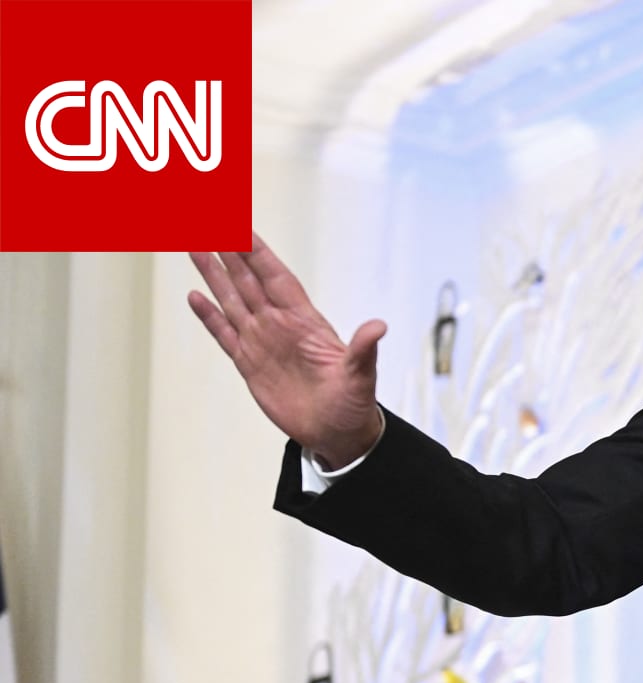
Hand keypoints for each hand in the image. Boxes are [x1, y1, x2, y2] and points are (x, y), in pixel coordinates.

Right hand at [187, 233, 385, 467]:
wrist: (337, 433)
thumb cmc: (353, 403)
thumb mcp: (361, 376)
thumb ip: (363, 350)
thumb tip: (379, 326)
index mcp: (305, 321)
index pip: (277, 278)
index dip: (258, 253)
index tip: (240, 226)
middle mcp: (280, 325)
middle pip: (249, 280)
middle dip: (230, 250)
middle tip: (210, 221)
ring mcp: (263, 342)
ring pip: (233, 300)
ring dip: (214, 274)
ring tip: (196, 246)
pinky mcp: (250, 364)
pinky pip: (225, 334)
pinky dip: (210, 316)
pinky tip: (195, 296)